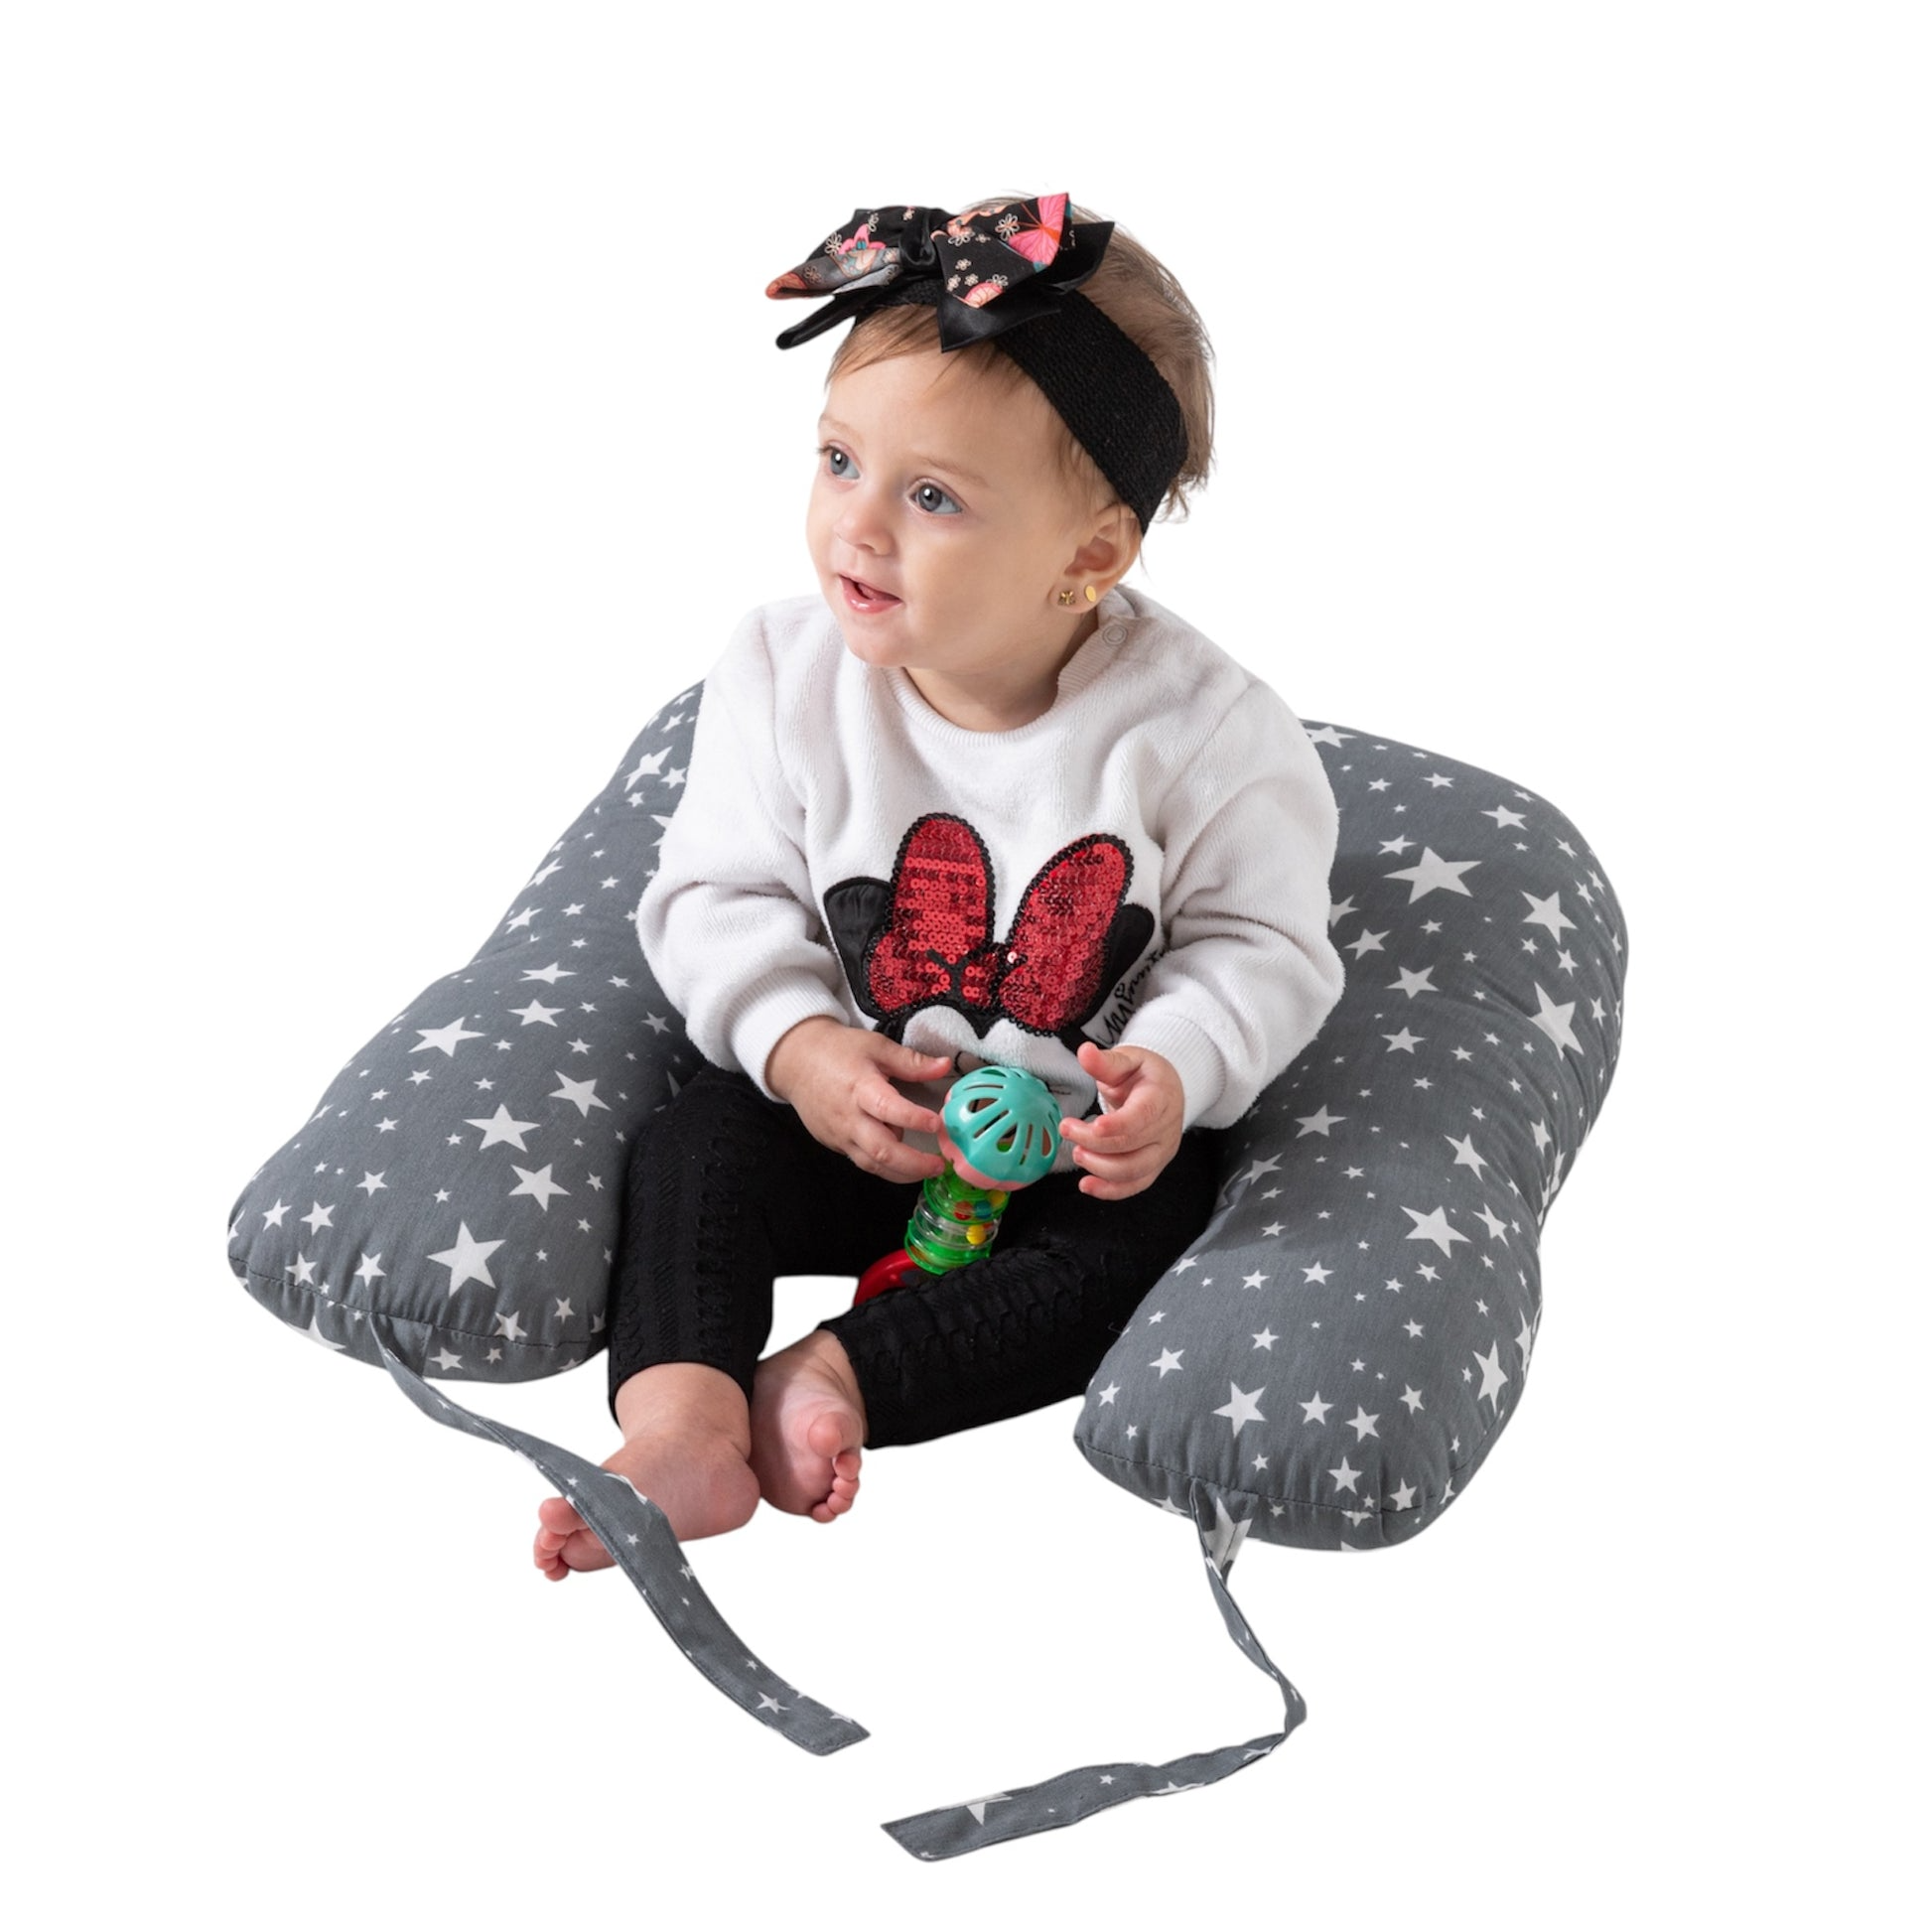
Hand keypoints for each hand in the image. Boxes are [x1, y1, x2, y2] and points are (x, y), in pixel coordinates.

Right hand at [765, 1017, 952, 1183]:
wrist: (796, 1062)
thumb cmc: (837, 1051)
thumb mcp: (876, 1046)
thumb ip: (911, 1061)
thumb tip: (945, 1065)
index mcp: (860, 1087)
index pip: (888, 1108)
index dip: (914, 1119)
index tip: (937, 1123)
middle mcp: (849, 1117)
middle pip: (881, 1150)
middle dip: (913, 1163)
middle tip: (939, 1164)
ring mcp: (840, 1135)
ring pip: (872, 1164)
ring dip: (902, 1173)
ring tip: (927, 1170)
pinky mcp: (835, 1144)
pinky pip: (861, 1160)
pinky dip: (884, 1166)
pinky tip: (903, 1163)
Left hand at [1056, 1042, 1184, 1199]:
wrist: (1169, 1090)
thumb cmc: (1144, 1074)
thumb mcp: (1127, 1059)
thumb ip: (1105, 1062)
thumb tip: (1084, 1052)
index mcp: (1160, 1098)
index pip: (1142, 1117)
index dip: (1118, 1125)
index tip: (1094, 1125)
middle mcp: (1165, 1129)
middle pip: (1131, 1146)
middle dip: (1094, 1142)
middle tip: (1067, 1129)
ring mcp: (1162, 1151)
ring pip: (1133, 1171)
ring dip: (1100, 1168)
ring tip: (1076, 1152)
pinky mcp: (1154, 1167)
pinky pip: (1134, 1186)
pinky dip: (1110, 1191)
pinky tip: (1086, 1185)